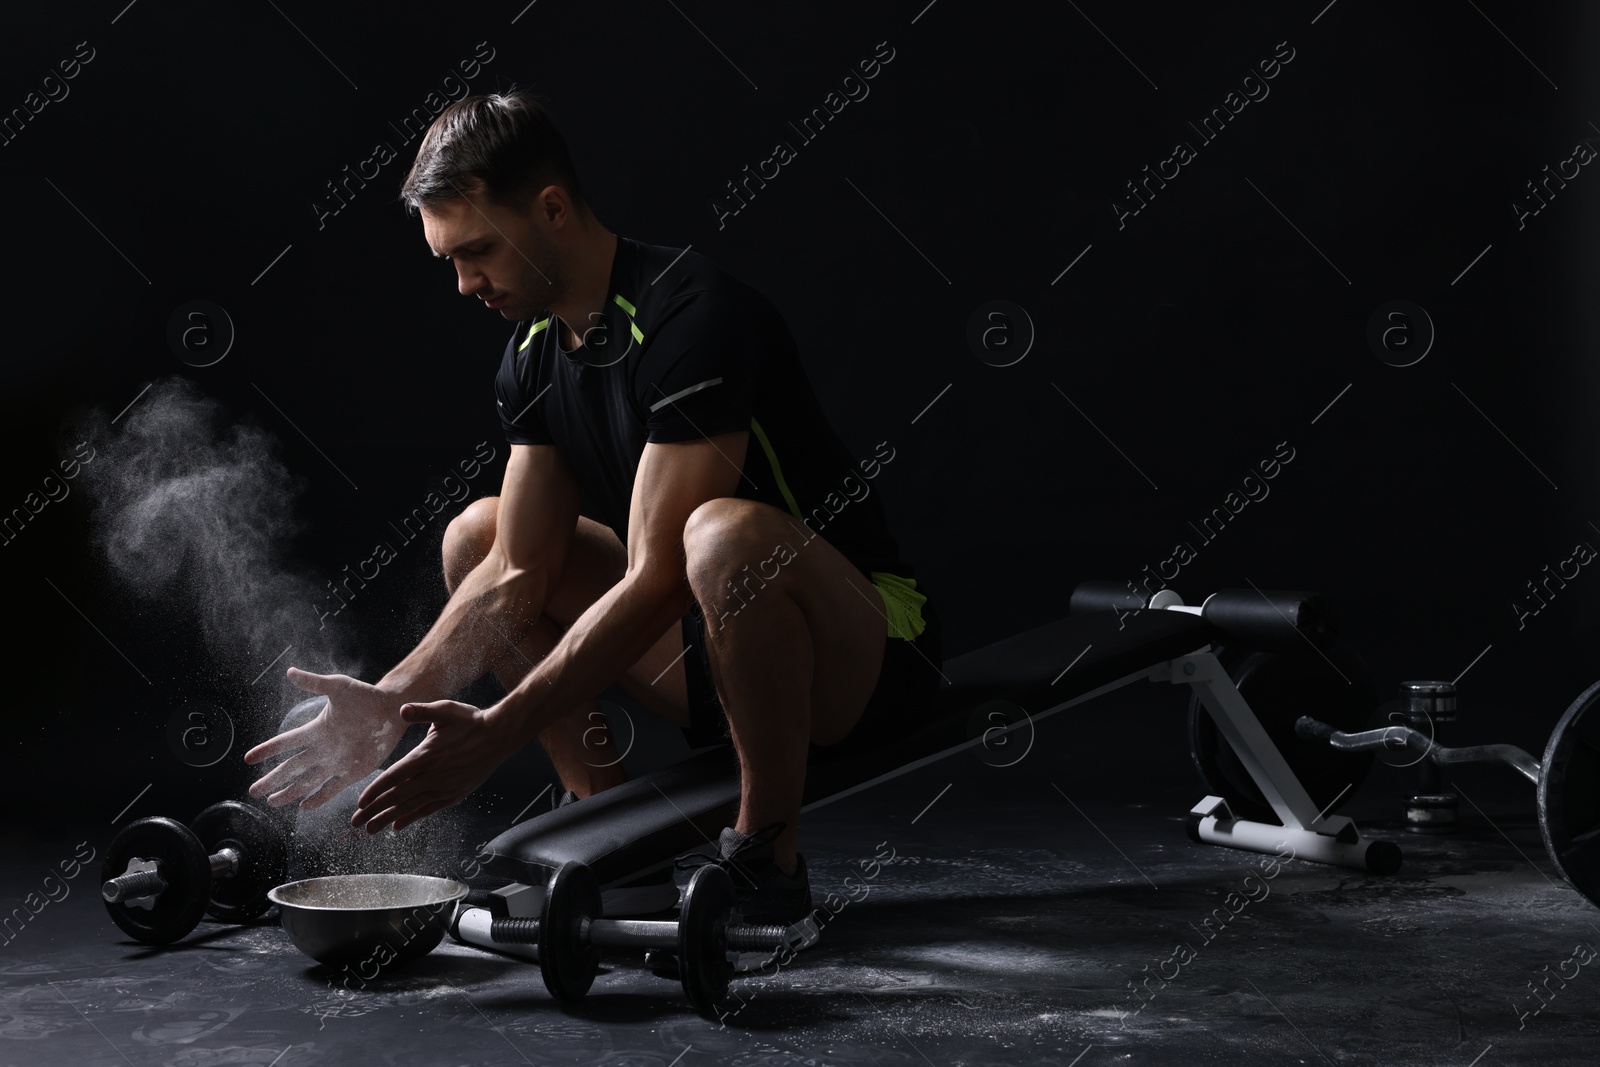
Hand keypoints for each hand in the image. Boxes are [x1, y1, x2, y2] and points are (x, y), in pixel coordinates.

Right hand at [244, 668, 407, 809]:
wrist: (393, 709)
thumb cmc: (365, 696)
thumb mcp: (337, 686)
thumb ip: (314, 683)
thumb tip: (289, 672)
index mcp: (316, 730)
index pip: (286, 743)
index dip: (267, 750)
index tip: (248, 759)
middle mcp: (322, 749)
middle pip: (291, 768)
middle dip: (272, 780)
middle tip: (253, 792)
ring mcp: (336, 762)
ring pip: (307, 781)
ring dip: (290, 792)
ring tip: (273, 802)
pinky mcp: (352, 771)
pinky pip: (332, 788)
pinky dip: (318, 798)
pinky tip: (304, 807)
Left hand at [350, 700, 516, 832]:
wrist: (499, 737)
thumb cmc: (471, 722)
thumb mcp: (445, 710)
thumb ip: (421, 711)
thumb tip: (402, 709)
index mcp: (426, 756)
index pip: (393, 777)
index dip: (375, 791)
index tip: (360, 803)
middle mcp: (433, 776)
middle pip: (397, 797)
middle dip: (374, 811)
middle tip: (355, 823)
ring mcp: (444, 787)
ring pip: (411, 807)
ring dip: (389, 819)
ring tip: (370, 830)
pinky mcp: (454, 794)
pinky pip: (429, 809)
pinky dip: (412, 818)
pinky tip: (399, 826)